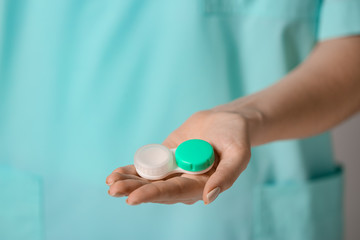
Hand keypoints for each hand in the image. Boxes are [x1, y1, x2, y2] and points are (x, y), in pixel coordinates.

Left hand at [106, 109, 256, 204]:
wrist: (226, 120)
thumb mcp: (238, 155)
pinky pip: (147, 166)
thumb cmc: (236, 137)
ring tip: (110, 182)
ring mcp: (174, 170)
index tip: (132, 198)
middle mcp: (184, 181)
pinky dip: (132, 170)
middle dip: (134, 189)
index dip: (153, 195)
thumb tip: (208, 198)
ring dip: (129, 182)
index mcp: (201, 186)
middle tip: (113, 190)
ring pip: (148, 179)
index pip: (174, 193)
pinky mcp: (166, 157)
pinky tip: (115, 174)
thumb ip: (226, 177)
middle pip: (156, 189)